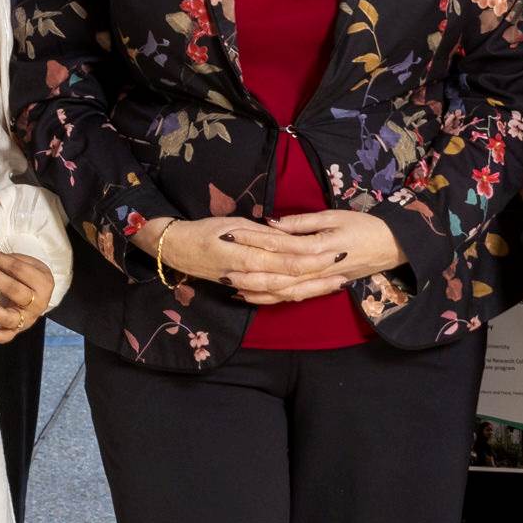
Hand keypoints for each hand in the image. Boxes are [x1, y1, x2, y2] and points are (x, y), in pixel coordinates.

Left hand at [0, 247, 55, 345]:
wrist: (40, 297)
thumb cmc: (30, 277)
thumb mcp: (28, 264)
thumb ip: (10, 261)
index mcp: (43, 283)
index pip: (18, 269)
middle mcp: (37, 304)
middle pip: (12, 290)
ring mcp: (26, 320)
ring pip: (6, 317)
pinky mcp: (16, 331)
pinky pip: (2, 337)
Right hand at [149, 216, 325, 295]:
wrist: (177, 250)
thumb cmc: (205, 231)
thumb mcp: (234, 225)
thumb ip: (263, 234)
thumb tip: (290, 236)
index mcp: (248, 255)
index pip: (287, 259)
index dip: (313, 258)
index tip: (335, 251)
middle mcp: (249, 275)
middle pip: (291, 280)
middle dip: (320, 277)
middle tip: (345, 272)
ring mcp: (246, 286)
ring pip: (285, 292)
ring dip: (311, 289)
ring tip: (336, 284)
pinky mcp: (244, 290)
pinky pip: (272, 297)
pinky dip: (293, 296)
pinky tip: (310, 292)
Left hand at [241, 208, 406, 303]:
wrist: (392, 247)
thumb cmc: (364, 227)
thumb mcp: (334, 216)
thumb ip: (303, 222)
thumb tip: (273, 223)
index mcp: (317, 248)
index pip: (277, 245)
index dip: (253, 240)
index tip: (231, 235)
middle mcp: (315, 269)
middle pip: (275, 274)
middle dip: (247, 271)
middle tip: (221, 268)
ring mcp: (318, 282)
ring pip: (282, 290)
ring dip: (256, 290)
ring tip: (232, 286)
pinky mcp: (321, 287)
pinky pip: (294, 297)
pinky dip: (273, 299)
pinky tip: (255, 298)